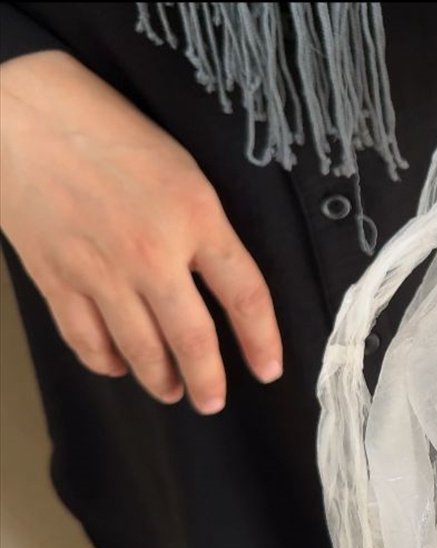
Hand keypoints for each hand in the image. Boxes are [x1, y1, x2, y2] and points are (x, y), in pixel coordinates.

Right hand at [0, 51, 281, 413]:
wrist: (26, 116)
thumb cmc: (113, 134)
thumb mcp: (186, 173)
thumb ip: (208, 231)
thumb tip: (224, 284)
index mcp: (197, 220)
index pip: (246, 296)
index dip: (262, 340)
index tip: (269, 369)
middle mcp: (153, 254)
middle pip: (193, 338)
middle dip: (207, 380)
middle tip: (213, 401)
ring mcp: (101, 272)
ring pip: (139, 348)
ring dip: (159, 378)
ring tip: (171, 392)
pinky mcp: (56, 278)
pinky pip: (85, 338)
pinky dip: (104, 361)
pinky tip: (118, 367)